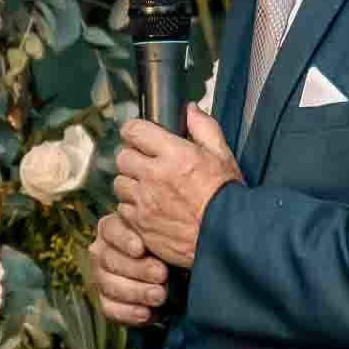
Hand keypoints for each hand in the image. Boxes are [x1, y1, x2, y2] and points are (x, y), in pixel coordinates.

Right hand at [89, 209, 166, 327]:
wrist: (175, 275)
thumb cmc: (171, 248)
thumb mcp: (168, 235)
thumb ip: (165, 231)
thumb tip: (168, 226)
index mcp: (113, 228)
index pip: (111, 230)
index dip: (125, 240)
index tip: (141, 249)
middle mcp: (102, 251)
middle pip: (110, 260)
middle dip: (138, 269)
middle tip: (162, 275)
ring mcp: (101, 277)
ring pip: (109, 285)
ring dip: (136, 292)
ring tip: (160, 296)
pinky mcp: (106, 301)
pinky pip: (109, 309)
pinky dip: (128, 313)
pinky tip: (147, 314)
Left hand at [112, 104, 240, 273]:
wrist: (228, 238)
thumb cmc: (228, 196)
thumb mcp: (222, 155)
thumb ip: (204, 128)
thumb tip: (190, 110)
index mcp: (173, 154)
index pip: (134, 131)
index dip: (134, 131)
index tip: (139, 136)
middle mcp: (153, 176)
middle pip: (123, 157)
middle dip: (133, 158)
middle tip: (146, 165)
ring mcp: (144, 202)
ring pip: (120, 184)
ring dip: (130, 184)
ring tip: (147, 190)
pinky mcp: (140, 225)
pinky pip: (123, 210)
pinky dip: (132, 208)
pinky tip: (149, 210)